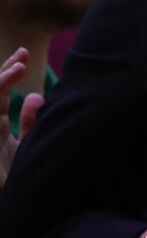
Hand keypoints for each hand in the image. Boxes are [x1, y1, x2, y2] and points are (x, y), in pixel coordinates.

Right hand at [1, 48, 42, 188]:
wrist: (10, 201)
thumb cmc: (15, 175)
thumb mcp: (26, 144)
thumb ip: (31, 121)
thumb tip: (35, 94)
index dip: (9, 72)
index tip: (24, 55)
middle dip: (5, 69)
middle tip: (23, 52)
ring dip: (1, 80)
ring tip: (20, 65)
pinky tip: (8, 83)